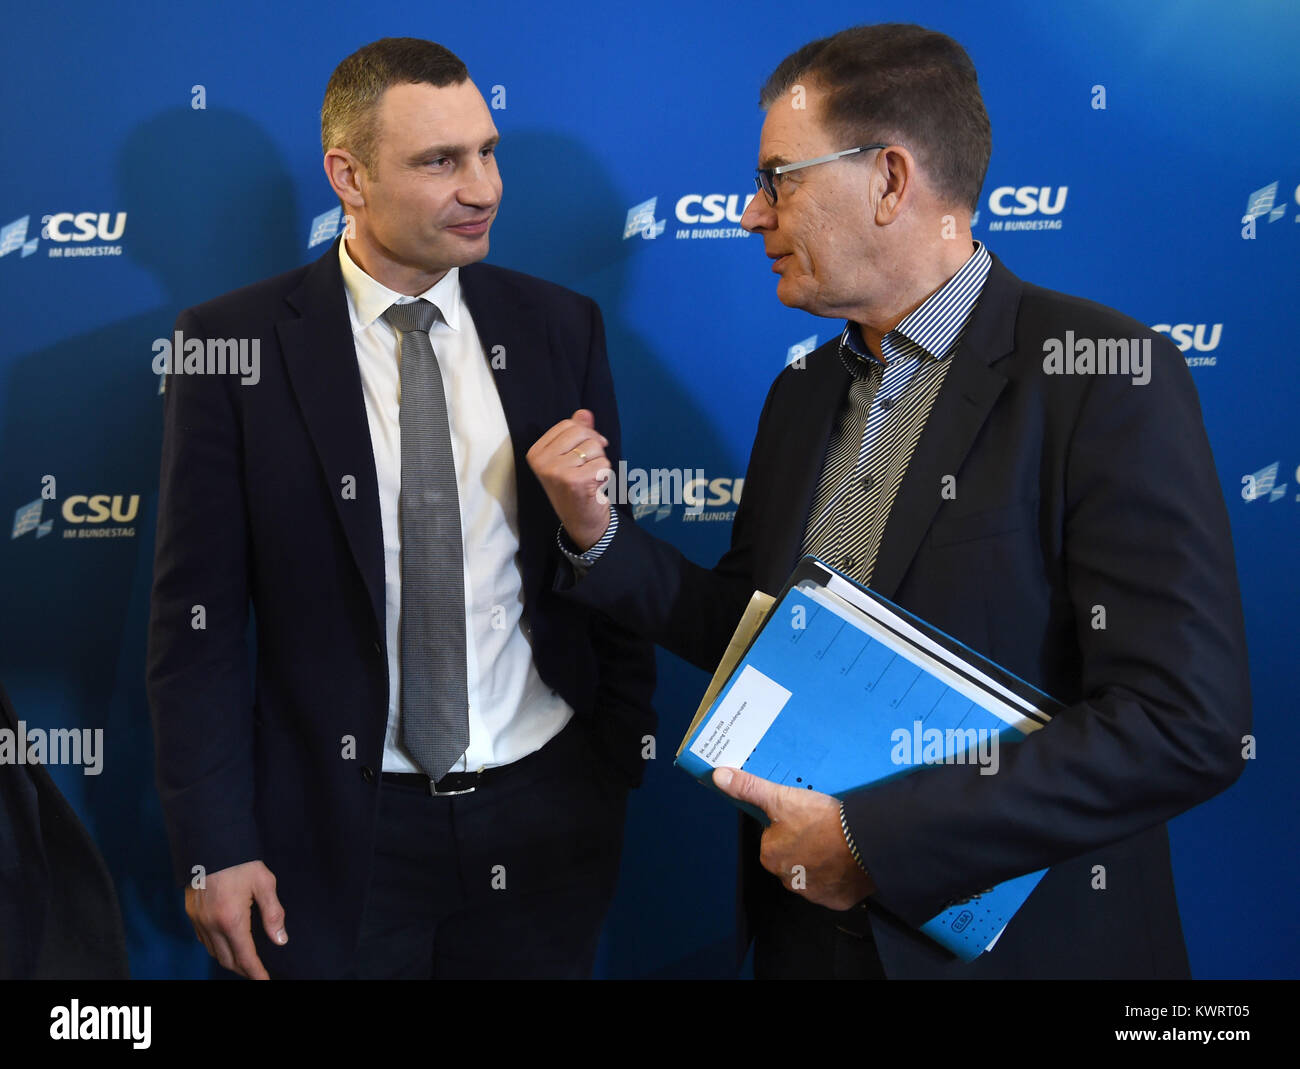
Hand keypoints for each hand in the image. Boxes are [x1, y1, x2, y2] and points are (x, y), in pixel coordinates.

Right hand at [185, 859, 285, 979]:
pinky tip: (227, 944)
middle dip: (244, 970)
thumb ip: (273, 913)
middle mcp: (211, 925)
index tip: (265, 981)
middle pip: (227, 960)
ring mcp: (198, 921)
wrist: (210, 842)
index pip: (245, 957)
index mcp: (232, 919)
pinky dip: (216, 949)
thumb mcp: (264, 883)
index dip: (256, 972)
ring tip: (245, 962)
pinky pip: (203, 941)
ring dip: (229, 961)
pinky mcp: (191, 914)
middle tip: (258, 972)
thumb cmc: (240, 862)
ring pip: (213, 953)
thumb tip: (280, 939)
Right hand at [525, 409, 612, 550]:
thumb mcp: (569, 457)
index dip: (586, 433)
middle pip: (581, 432)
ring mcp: (556, 471)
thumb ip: (576, 433)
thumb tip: (584, 412)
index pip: (568, 425)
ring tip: (590, 477)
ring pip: (594, 447)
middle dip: (594, 445)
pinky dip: (605, 474)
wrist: (580, 521)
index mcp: (536, 452)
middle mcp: (542, 461)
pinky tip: (595, 486)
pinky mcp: (575, 481)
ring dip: (600, 462)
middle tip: (592, 464)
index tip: (589, 449)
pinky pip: (603, 463)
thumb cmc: (575, 487)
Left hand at [713, 767, 874, 909]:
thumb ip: (749, 788)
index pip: (773, 840)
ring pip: (812, 873)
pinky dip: (838, 876)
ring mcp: (813, 892)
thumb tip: (720, 776)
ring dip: (821, 861)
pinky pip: (834, 887)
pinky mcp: (836, 900)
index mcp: (771, 856)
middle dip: (804, 845)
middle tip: (821, 828)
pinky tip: (845, 859)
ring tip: (836, 841)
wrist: (863, 843)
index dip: (788, 826)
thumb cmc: (820, 821)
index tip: (803, 817)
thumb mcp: (780, 797)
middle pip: (792, 858)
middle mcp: (788, 879)